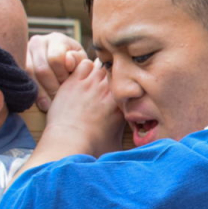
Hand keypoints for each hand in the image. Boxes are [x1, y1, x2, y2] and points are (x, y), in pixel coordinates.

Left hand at [18, 59, 122, 177]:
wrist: (69, 141)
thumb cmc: (91, 146)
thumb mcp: (117, 143)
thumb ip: (127, 136)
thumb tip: (138, 143)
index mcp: (122, 104)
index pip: (131, 84)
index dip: (125, 84)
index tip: (120, 90)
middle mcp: (109, 91)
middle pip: (117, 71)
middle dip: (113, 75)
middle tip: (105, 84)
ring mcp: (92, 84)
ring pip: (101, 64)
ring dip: (98, 71)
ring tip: (93, 81)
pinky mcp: (75, 81)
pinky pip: (84, 63)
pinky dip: (83, 68)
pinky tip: (80, 78)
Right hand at [27, 32, 89, 110]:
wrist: (64, 67)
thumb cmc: (75, 65)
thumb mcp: (81, 63)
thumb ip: (78, 61)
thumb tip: (68, 62)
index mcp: (57, 39)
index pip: (55, 59)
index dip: (62, 74)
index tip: (69, 84)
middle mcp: (38, 42)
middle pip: (42, 68)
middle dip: (53, 86)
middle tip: (61, 98)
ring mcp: (25, 52)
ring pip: (30, 74)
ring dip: (42, 91)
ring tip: (51, 104)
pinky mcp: (18, 63)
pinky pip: (22, 78)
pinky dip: (33, 92)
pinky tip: (42, 104)